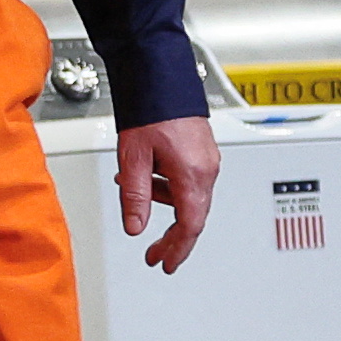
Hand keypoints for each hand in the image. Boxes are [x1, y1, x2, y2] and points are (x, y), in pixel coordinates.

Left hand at [119, 114, 222, 275]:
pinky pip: (188, 179)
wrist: (160, 76)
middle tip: (154, 253)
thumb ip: (135, 197)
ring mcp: (207, 159)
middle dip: (172, 237)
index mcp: (193, 174)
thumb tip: (135, 226)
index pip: (190, 226)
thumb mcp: (133, 159)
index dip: (177, 249)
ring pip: (188, 197)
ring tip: (135, 194)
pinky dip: (167, 186)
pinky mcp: (201, 150)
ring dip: (163, 204)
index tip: (166, 264)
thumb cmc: (150, 110)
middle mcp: (206, 168)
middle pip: (193, 215)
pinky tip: (147, 175)